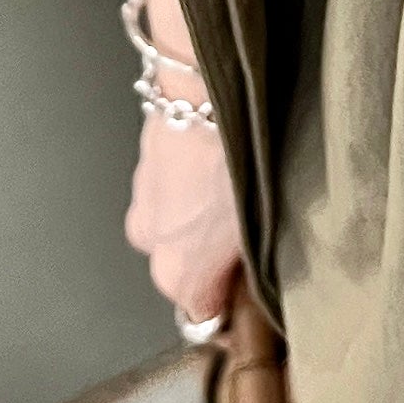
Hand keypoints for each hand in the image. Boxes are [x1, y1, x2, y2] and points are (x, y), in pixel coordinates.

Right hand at [123, 0, 242, 327]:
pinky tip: (221, 159)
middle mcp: (149, 244)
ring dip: (205, 217)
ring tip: (243, 183)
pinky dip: (192, 185)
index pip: (204, 318)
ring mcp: (141, 201)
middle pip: (189, 269)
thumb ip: (252, 271)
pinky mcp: (141, 164)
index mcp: (177, 272)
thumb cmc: (236, 154)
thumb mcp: (260, 228)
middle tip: (261, 226)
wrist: (202, 84)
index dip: (237, 307)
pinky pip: (172, 191)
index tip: (262, 290)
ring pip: (179, 227)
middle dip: (221, 256)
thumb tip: (255, 290)